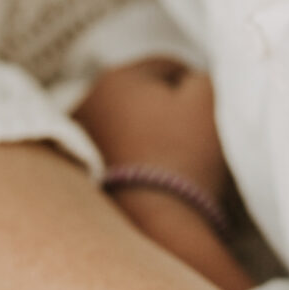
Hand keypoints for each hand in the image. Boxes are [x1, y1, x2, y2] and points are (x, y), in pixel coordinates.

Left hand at [74, 56, 223, 192]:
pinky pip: (115, 153)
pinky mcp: (81, 173)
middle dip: (165, 109)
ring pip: (126, 124)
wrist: (154, 222)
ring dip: (145, 133)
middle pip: (141, 96)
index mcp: (118, 76)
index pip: (167, 67)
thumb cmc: (183, 154)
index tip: (209, 113)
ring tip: (172, 159)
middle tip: (192, 135)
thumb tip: (193, 79)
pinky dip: (132, 158)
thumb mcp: (209, 99)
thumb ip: (204, 75)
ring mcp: (79, 140)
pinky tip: (151, 176)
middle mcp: (88, 101)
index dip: (194, 87)